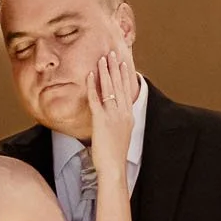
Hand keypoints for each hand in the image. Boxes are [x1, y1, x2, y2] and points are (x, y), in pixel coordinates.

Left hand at [86, 45, 138, 179]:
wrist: (114, 167)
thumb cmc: (115, 154)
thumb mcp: (122, 134)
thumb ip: (120, 122)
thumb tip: (115, 115)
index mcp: (129, 115)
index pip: (127, 90)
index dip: (124, 75)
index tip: (122, 63)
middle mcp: (123, 112)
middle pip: (120, 85)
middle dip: (115, 67)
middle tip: (112, 53)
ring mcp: (113, 115)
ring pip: (110, 88)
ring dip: (105, 71)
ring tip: (102, 58)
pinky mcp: (101, 120)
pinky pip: (96, 99)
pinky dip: (93, 85)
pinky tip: (90, 75)